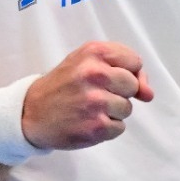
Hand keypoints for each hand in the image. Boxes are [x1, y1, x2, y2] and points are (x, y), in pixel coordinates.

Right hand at [20, 42, 154, 150]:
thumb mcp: (87, 63)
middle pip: (133, 86)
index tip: (108, 78)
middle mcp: (95, 74)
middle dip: (119, 92)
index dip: (126, 72)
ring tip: (88, 108)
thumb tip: (149, 94)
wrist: (30, 112)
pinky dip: (106, 128)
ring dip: (112, 112)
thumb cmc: (64, 85)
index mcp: (94, 52)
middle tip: (94, 94)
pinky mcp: (95, 126)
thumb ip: (123, 69)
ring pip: (127, 109)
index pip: (134, 62)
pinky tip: (86, 121)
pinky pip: (119, 128)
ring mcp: (96, 102)